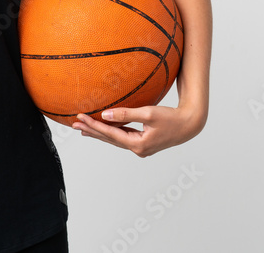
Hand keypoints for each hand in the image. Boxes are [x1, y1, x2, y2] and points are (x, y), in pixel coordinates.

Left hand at [72, 103, 206, 157]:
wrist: (189, 125)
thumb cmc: (171, 118)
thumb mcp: (148, 113)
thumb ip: (126, 114)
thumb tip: (106, 114)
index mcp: (138, 144)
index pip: (110, 134)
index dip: (94, 125)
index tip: (80, 118)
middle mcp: (138, 149)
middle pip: (109, 139)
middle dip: (92, 130)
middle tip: (74, 124)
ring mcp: (140, 148)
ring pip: (115, 139)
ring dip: (100, 132)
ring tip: (83, 128)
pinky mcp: (143, 143)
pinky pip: (123, 137)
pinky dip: (111, 132)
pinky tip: (104, 128)